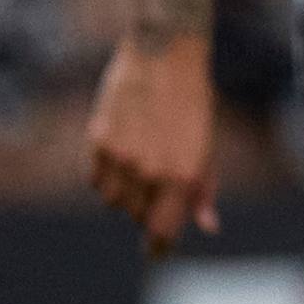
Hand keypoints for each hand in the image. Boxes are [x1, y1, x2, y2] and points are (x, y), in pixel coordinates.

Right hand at [86, 36, 221, 254]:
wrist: (164, 52)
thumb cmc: (193, 99)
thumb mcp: (207, 142)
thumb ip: (204, 186)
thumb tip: (208, 226)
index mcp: (183, 174)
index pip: (163, 231)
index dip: (159, 246)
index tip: (157, 251)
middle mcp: (150, 172)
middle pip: (138, 216)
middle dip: (148, 208)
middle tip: (158, 181)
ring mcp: (121, 159)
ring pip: (112, 202)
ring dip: (125, 193)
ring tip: (141, 161)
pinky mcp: (97, 143)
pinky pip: (94, 180)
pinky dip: (105, 176)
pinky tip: (122, 151)